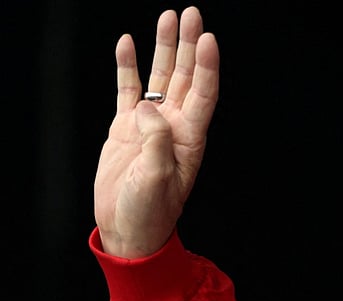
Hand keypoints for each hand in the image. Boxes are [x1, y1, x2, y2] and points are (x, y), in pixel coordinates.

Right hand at [94, 7, 218, 258]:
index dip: (207, 66)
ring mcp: (151, 124)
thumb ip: (155, 142)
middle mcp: (174, 125)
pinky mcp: (126, 128)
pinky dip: (128, 67)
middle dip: (188, 45)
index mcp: (190, 138)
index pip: (203, 94)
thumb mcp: (157, 179)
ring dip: (164, 48)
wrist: (127, 229)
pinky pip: (129, 90)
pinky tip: (128, 44)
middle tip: (191, 14)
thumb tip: (147, 108)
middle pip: (185, 76)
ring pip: (160, 77)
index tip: (208, 38)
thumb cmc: (149, 212)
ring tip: (167, 18)